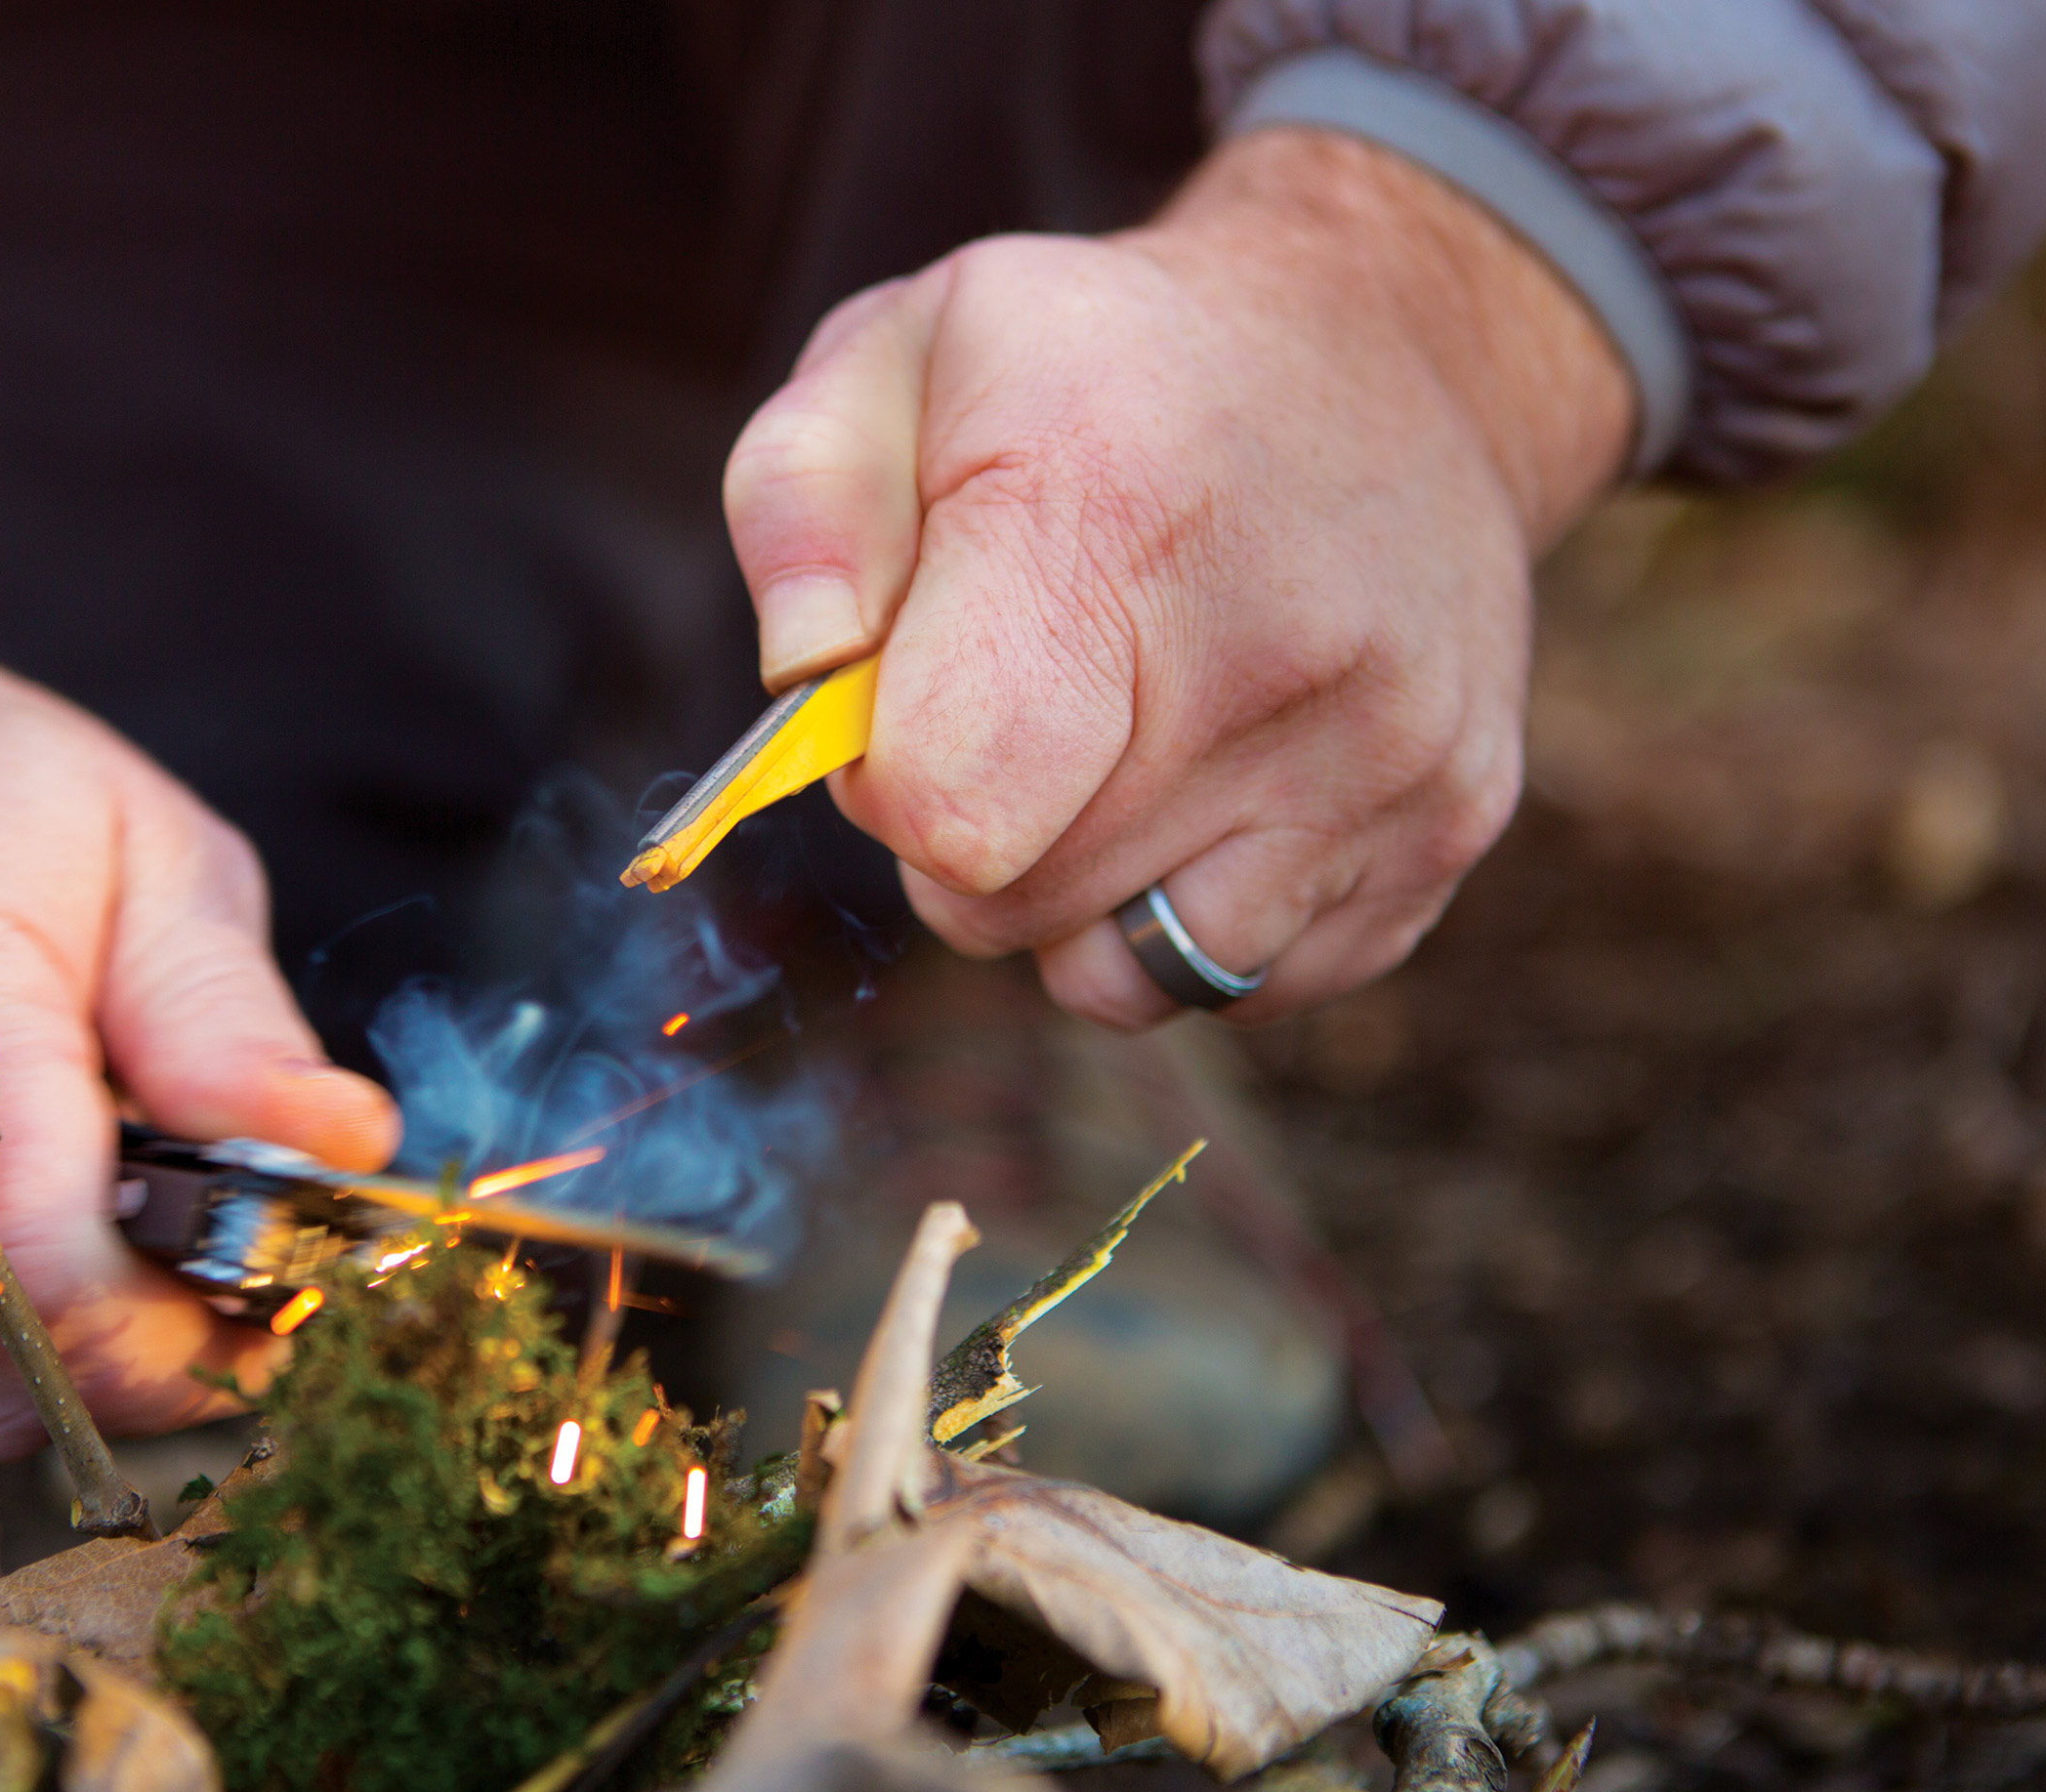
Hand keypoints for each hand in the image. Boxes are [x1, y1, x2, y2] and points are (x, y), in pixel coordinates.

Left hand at [723, 128, 1634, 1027]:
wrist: (1387, 344)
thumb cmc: (1096, 369)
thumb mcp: (905, 352)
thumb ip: (800, 510)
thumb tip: (805, 689)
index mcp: (1115, 519)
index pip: (949, 811)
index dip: (887, 781)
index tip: (913, 693)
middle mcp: (1281, 658)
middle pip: (1007, 908)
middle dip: (967, 831)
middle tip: (1020, 694)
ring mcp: (1388, 760)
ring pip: (1123, 982)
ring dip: (1079, 895)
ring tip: (1117, 742)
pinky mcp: (1449, 831)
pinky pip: (1243, 990)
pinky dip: (1191, 913)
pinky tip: (1218, 775)